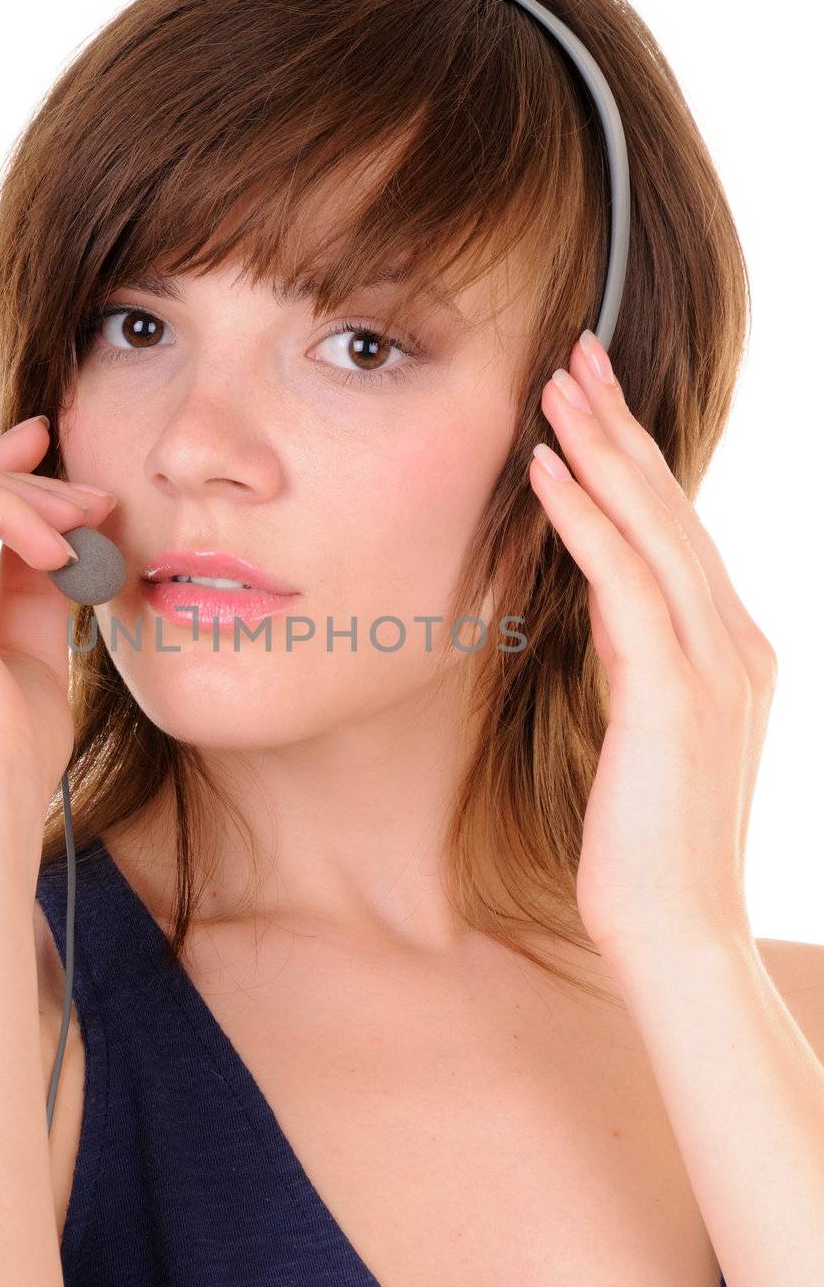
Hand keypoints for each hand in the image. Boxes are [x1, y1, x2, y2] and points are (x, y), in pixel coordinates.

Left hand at [527, 330, 776, 963]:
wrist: (679, 934)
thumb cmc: (648, 845)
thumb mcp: (647, 733)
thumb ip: (639, 663)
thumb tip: (606, 608)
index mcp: (735, 651)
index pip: (680, 533)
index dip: (636, 460)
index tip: (595, 399)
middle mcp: (739, 643)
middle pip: (675, 508)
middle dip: (623, 426)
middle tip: (576, 352)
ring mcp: (717, 665)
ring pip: (656, 530)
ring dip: (603, 449)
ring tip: (556, 384)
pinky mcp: (676, 694)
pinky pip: (626, 585)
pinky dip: (585, 520)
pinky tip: (548, 471)